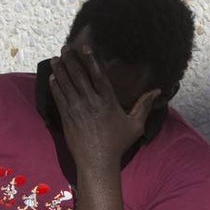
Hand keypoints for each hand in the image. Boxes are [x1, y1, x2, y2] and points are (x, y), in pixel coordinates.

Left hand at [49, 44, 160, 170]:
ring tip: (56, 58)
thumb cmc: (117, 144)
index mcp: (107, 101)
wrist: (97, 162)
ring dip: (60, 69)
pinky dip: (55, 86)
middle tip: (65, 48)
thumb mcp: (135, 125)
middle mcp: (91, 102)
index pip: (97, 75)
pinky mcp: (67, 118)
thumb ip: (144, 105)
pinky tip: (52, 77)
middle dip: (71, 60)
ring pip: (66, 84)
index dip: (91, 59)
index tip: (85, 48)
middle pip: (78, 75)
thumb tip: (158, 90)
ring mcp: (76, 109)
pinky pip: (59, 97)